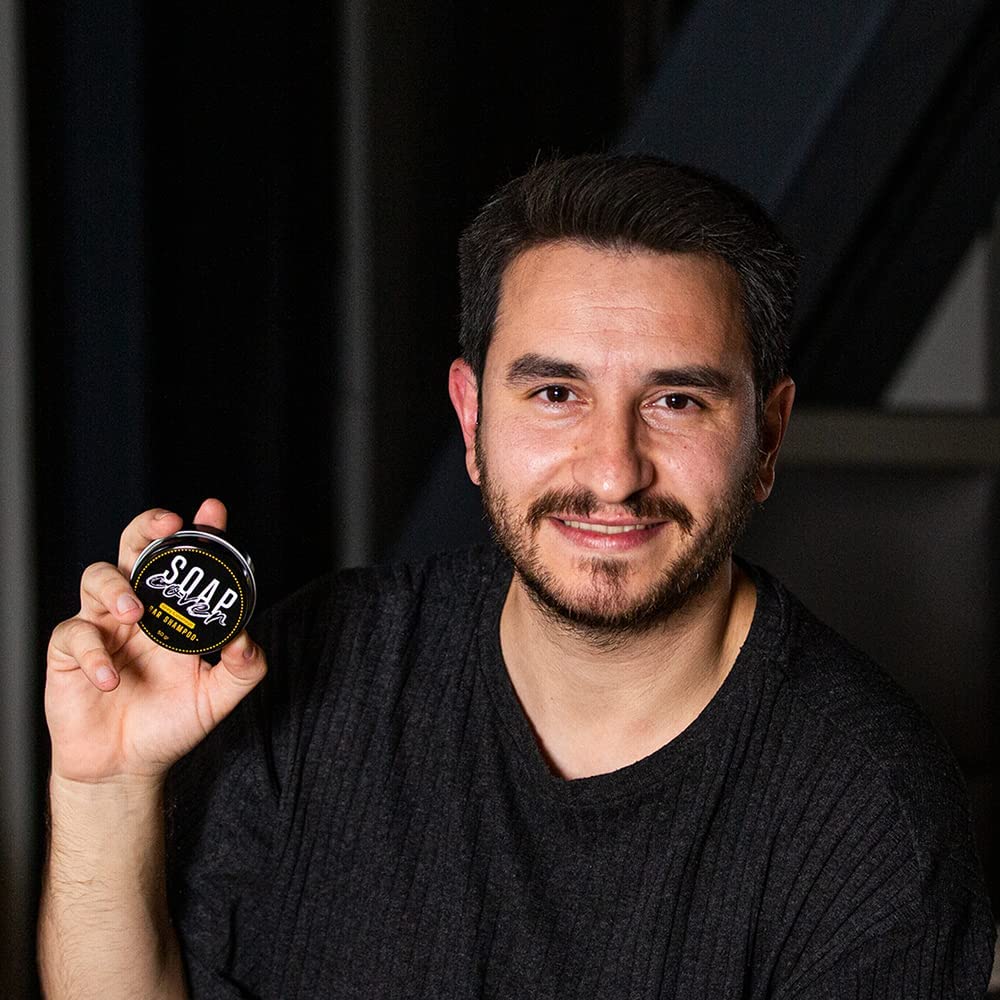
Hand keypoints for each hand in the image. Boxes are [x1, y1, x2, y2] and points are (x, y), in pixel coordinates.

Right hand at [45, 498, 266, 784]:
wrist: (126, 767)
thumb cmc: (170, 723)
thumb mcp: (217, 698)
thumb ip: (242, 668)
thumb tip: (245, 638)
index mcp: (175, 612)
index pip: (187, 561)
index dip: (199, 531)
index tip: (213, 511)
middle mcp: (140, 609)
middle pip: (135, 548)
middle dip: (148, 528)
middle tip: (166, 527)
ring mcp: (102, 626)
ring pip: (97, 576)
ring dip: (115, 586)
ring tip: (134, 612)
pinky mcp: (69, 652)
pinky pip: (73, 635)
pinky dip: (93, 653)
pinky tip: (111, 678)